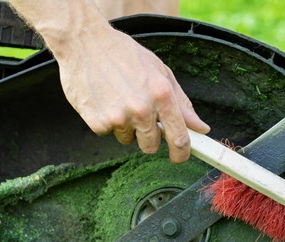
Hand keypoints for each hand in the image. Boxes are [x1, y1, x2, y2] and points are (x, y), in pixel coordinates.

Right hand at [7, 0, 208, 162]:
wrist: (84, 43)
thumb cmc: (124, 54)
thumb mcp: (160, 72)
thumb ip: (181, 103)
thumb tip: (200, 128)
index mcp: (162, 95)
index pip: (179, 138)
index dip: (182, 153)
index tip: (180, 156)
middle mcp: (141, 109)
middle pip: (151, 146)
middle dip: (149, 137)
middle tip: (140, 117)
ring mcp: (118, 118)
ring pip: (128, 139)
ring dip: (125, 126)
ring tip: (117, 99)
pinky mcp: (97, 123)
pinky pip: (108, 132)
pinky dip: (106, 121)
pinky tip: (102, 99)